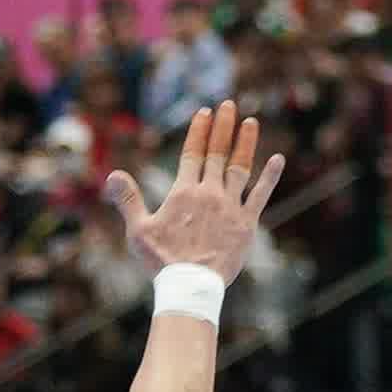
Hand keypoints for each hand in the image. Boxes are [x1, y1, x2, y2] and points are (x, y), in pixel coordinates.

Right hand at [107, 97, 284, 284]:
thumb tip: (113, 175)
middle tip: (228, 105)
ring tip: (250, 122)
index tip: (205, 112)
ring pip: (240, 167)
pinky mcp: (246, 224)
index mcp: (184, 192)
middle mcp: (209, 193)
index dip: (199, 130)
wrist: (190, 286)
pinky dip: (269, 177)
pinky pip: (260, 195)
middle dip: (223, 126)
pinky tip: (278, 159)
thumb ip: (128, 200)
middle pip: (217, 153)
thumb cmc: (161, 261)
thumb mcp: (138, 230)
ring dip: (245, 143)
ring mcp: (230, 207)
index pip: (193, 153)